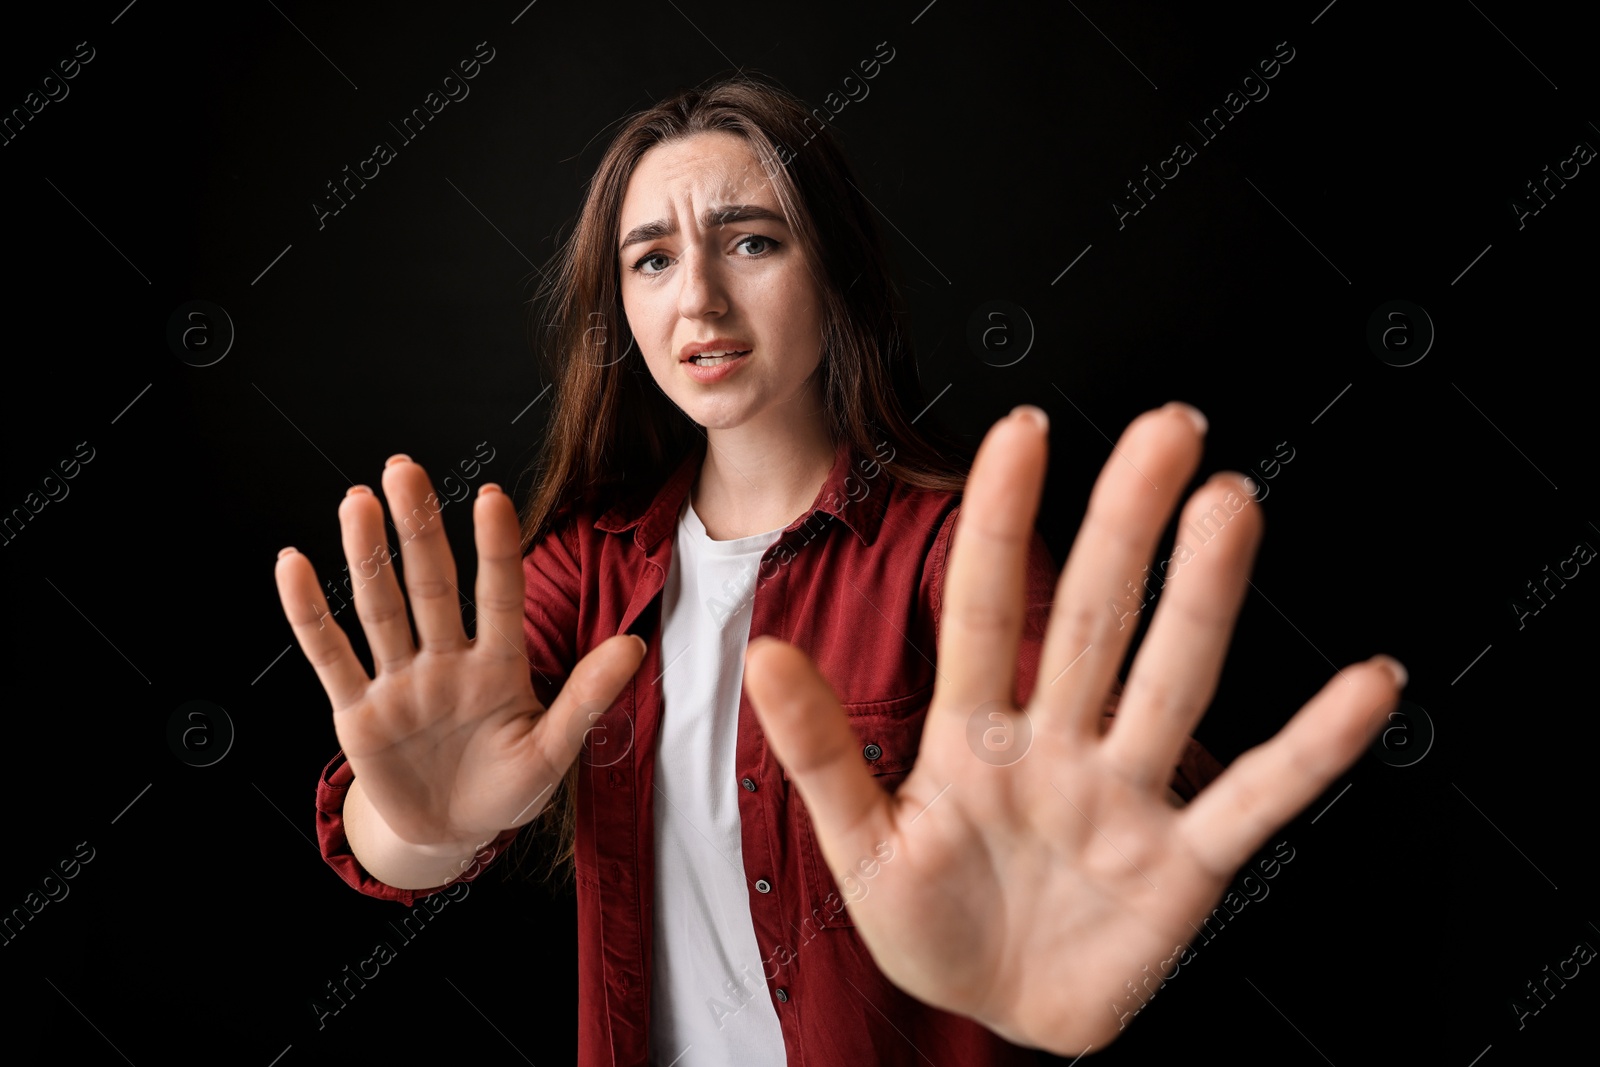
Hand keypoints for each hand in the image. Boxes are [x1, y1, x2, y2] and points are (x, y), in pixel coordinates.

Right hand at [274, 456, 645, 857]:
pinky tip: (295, 565)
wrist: (452, 836)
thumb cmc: (507, 787)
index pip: (498, 595)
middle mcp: (446, 661)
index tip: (492, 499)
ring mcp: (400, 683)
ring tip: (358, 502)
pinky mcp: (358, 713)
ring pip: (382, 608)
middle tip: (405, 469)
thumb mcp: (553, 750)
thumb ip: (587, 696)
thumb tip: (634, 645)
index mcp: (499, 666)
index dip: (495, 550)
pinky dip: (309, 613)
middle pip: (431, 585)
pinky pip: (331, 655)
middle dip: (419, 528)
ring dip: (367, 556)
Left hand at [741, 403, 1403, 1052]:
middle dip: (1123, 523)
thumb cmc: (931, 927)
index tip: (1019, 432)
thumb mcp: (860, 847)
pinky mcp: (1184, 863)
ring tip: (1230, 510)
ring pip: (1169, 677)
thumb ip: (819, 752)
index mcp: (974, 734)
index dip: (999, 518)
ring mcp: (1125, 796)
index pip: (982, 603)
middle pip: (1093, 616)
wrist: (998, 1017)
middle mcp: (1059, 744)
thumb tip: (762, 654)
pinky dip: (1312, 746)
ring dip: (1202, 596)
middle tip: (1162, 432)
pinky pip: (1257, 796)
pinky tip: (1364, 686)